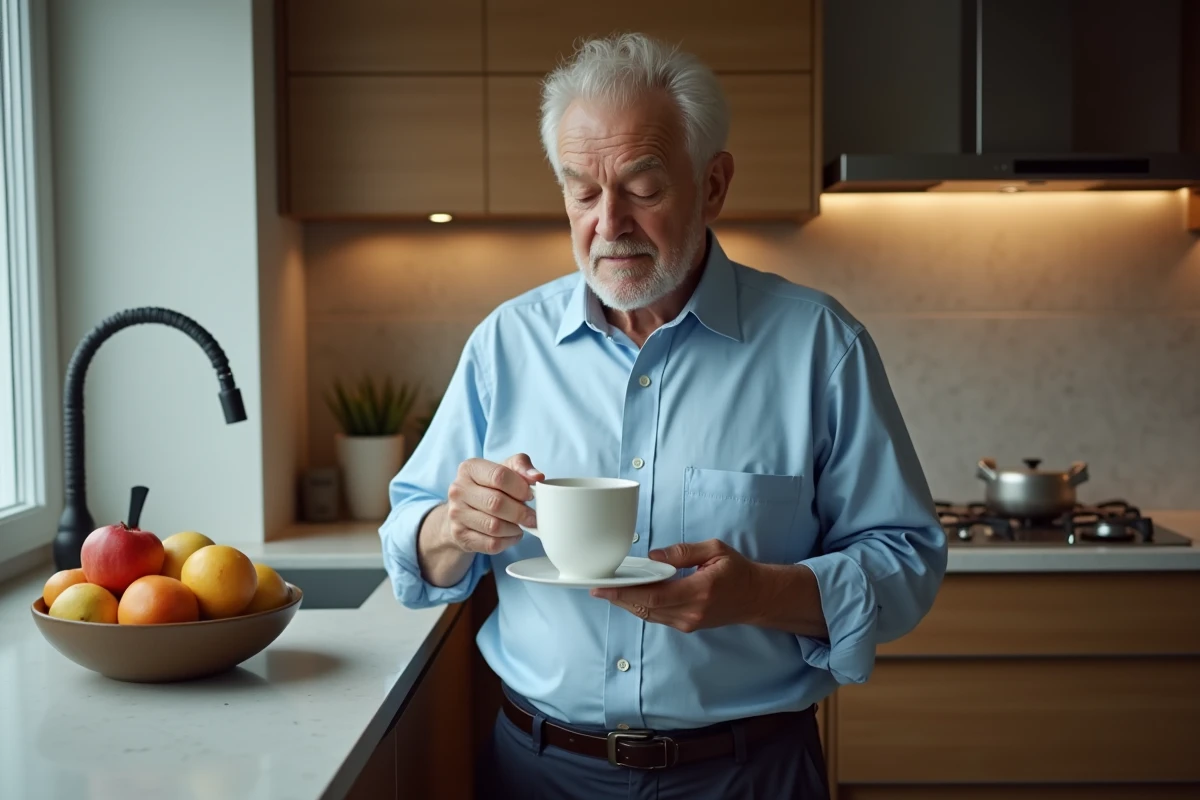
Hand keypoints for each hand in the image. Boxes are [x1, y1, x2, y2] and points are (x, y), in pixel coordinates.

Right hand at [442, 454, 542, 555]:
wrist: (465, 510)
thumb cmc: (490, 486)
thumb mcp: (505, 469)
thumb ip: (522, 466)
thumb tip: (537, 476)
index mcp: (470, 468)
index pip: (499, 476)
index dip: (520, 487)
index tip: (531, 495)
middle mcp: (458, 490)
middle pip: (496, 503)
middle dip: (520, 512)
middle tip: (532, 517)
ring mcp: (456, 514)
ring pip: (494, 526)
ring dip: (514, 528)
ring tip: (520, 525)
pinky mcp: (460, 535)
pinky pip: (491, 543)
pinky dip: (508, 542)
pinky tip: (511, 535)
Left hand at [590, 539, 765, 632]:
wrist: (757, 597)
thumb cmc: (738, 571)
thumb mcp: (715, 550)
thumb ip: (683, 552)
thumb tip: (654, 555)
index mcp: (699, 591)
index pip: (653, 595)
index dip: (625, 593)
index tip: (604, 588)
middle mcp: (692, 611)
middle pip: (646, 608)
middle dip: (618, 598)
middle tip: (595, 588)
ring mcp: (689, 622)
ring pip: (649, 615)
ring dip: (626, 604)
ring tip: (607, 591)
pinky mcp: (687, 625)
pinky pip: (657, 617)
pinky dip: (640, 607)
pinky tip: (629, 596)